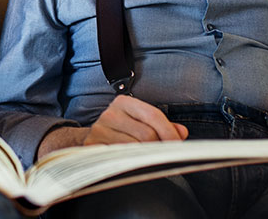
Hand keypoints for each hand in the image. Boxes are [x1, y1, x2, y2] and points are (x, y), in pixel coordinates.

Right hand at [36, 96, 187, 159]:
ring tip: (148, 162)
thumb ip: (162, 127)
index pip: (154, 115)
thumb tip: (182, 132)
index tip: (178, 146)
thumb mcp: (139, 123)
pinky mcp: (93, 148)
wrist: (85, 142)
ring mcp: (99, 130)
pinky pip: (120, 159)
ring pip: (135, 148)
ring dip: (145, 158)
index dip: (169, 133)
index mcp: (124, 102)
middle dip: (159, 149)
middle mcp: (110, 113)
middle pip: (147, 135)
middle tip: (164, 158)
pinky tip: (133, 165)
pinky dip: (130, 164)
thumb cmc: (119, 133)